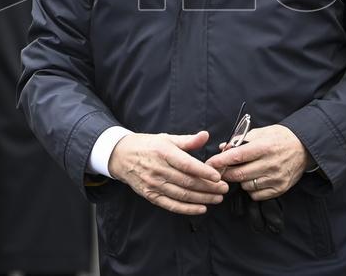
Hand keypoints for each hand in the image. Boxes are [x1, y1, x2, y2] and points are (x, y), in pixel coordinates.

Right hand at [108, 131, 228, 214]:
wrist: (121, 156)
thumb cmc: (147, 145)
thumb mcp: (166, 138)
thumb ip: (187, 140)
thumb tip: (205, 135)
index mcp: (163, 152)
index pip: (187, 164)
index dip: (203, 171)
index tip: (218, 176)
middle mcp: (158, 169)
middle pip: (187, 182)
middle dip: (208, 187)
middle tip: (224, 188)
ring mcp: (153, 184)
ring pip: (182, 195)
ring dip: (202, 198)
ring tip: (217, 198)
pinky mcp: (150, 195)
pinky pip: (171, 205)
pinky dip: (187, 209)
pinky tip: (201, 208)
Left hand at [204, 124, 307, 200]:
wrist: (304, 148)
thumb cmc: (280, 138)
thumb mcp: (262, 132)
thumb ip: (242, 140)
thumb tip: (223, 148)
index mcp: (264, 147)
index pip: (237, 156)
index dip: (221, 161)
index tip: (209, 163)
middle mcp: (270, 164)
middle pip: (240, 174)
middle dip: (225, 173)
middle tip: (218, 171)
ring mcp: (276, 178)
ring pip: (246, 185)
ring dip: (239, 181)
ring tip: (241, 173)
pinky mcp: (280, 188)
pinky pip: (257, 195)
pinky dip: (250, 189)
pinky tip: (253, 180)